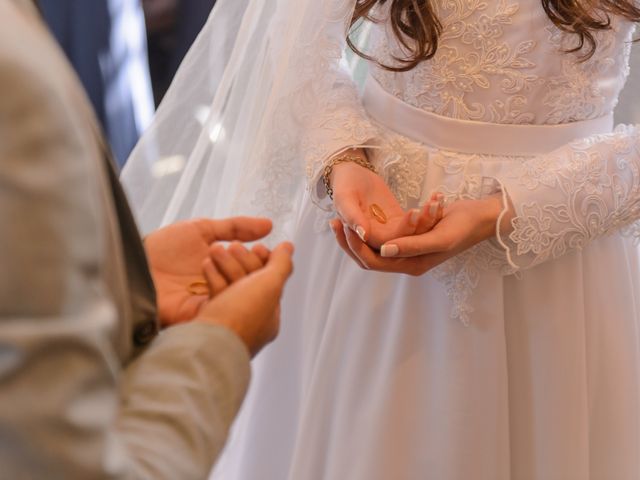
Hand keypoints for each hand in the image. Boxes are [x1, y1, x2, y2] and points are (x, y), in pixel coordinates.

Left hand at [144, 217, 272, 326]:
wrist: (134, 263)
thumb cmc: (162, 249)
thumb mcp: (201, 230)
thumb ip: (236, 227)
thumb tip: (268, 225)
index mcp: (226, 270)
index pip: (256, 269)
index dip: (262, 259)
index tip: (263, 248)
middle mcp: (224, 288)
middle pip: (253, 283)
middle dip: (251, 264)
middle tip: (239, 250)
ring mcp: (215, 302)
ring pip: (241, 295)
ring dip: (233, 271)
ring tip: (215, 253)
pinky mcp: (203, 315)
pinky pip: (223, 306)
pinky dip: (220, 287)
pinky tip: (207, 266)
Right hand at [197, 242, 294, 356]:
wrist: (204, 341)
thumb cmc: (239, 318)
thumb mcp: (270, 286)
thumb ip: (281, 265)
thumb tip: (288, 249)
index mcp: (268, 319)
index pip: (271, 283)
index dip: (266, 261)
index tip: (257, 247)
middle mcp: (247, 322)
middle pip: (248, 281)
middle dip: (242, 259)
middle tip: (234, 246)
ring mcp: (225, 322)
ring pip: (228, 284)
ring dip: (224, 262)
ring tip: (216, 249)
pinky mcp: (204, 319)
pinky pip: (209, 291)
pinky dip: (209, 274)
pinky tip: (206, 264)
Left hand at [330, 195, 505, 275]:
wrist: (481, 217)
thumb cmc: (464, 226)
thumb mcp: (438, 236)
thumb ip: (411, 246)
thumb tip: (383, 251)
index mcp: (412, 265)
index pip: (373, 262)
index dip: (355, 246)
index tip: (343, 226)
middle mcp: (407, 262)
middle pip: (368, 257)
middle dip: (350, 241)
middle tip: (334, 221)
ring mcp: (407, 251)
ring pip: (372, 248)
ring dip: (356, 235)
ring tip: (339, 218)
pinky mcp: (409, 239)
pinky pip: (381, 237)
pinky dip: (368, 229)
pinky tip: (357, 216)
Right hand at [331, 155, 442, 249]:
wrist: (352, 173)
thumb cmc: (344, 185)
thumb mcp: (345, 198)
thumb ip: (352, 216)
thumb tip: (363, 235)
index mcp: (362, 238)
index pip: (383, 245)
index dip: (401, 232)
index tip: (413, 212)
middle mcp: (378, 240)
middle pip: (403, 243)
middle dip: (420, 226)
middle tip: (432, 206)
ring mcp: (390, 231)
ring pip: (412, 235)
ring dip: (426, 220)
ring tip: (436, 202)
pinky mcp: (400, 221)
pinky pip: (416, 223)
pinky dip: (427, 213)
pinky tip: (437, 199)